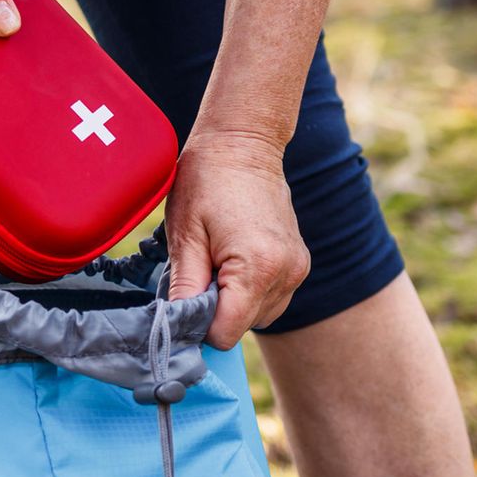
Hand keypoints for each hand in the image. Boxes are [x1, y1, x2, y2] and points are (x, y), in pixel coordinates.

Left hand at [165, 130, 310, 348]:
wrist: (243, 144)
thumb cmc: (207, 181)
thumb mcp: (185, 234)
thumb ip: (185, 288)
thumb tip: (177, 330)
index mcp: (257, 266)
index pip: (225, 332)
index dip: (198, 325)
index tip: (184, 299)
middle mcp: (287, 273)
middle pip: (242, 327)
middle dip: (215, 311)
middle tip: (198, 270)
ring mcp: (298, 270)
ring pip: (257, 317)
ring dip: (232, 303)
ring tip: (216, 261)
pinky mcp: (299, 264)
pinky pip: (270, 299)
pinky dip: (248, 292)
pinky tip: (232, 262)